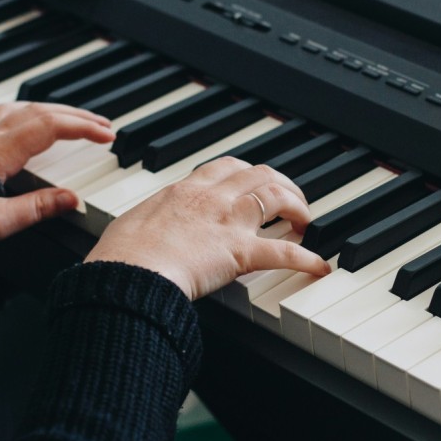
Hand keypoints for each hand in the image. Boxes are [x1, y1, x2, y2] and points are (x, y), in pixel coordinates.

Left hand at [0, 102, 114, 257]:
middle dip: (77, 116)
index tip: (106, 136)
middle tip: (103, 126)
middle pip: (40, 111)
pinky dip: (28, 111)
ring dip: (54, 110)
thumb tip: (71, 199)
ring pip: (22, 107)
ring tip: (75, 120)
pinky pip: (3, 114)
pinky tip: (29, 119)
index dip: (83, 129)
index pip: (50, 127)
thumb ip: (37, 208)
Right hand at [84, 157, 331, 299]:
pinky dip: (306, 258)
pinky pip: (283, 251)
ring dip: (298, 207)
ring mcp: (227, 221)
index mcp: (184, 191)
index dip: (248, 173)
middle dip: (282, 183)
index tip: (256, 182)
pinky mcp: (239, 252)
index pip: (226, 167)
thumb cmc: (122, 257)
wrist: (127, 273)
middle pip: (259, 174)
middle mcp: (210, 198)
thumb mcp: (132, 226)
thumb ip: (149, 224)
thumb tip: (140, 234)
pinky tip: (319, 266)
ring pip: (276, 197)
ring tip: (307, 223)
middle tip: (292, 201)